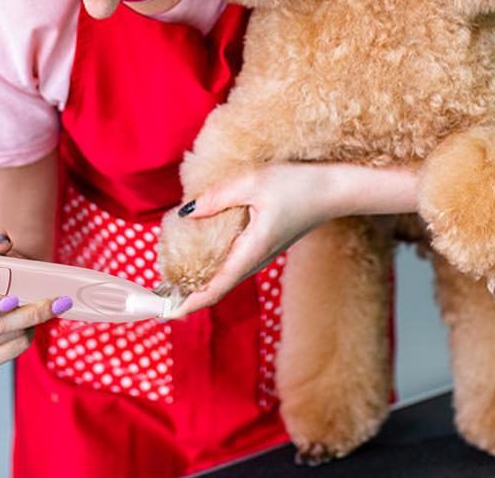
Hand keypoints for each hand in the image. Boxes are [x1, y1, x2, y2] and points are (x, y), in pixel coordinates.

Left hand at [165, 162, 339, 318]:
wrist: (336, 190)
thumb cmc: (298, 186)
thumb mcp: (253, 183)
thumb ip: (217, 197)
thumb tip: (186, 212)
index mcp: (251, 251)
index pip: (215, 288)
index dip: (189, 302)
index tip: (165, 312)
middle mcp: (256, 260)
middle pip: (216, 288)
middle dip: (187, 296)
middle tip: (157, 298)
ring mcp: (262, 255)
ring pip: (225, 277)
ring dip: (199, 283)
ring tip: (172, 281)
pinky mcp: (265, 245)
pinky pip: (233, 263)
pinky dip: (213, 268)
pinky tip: (199, 256)